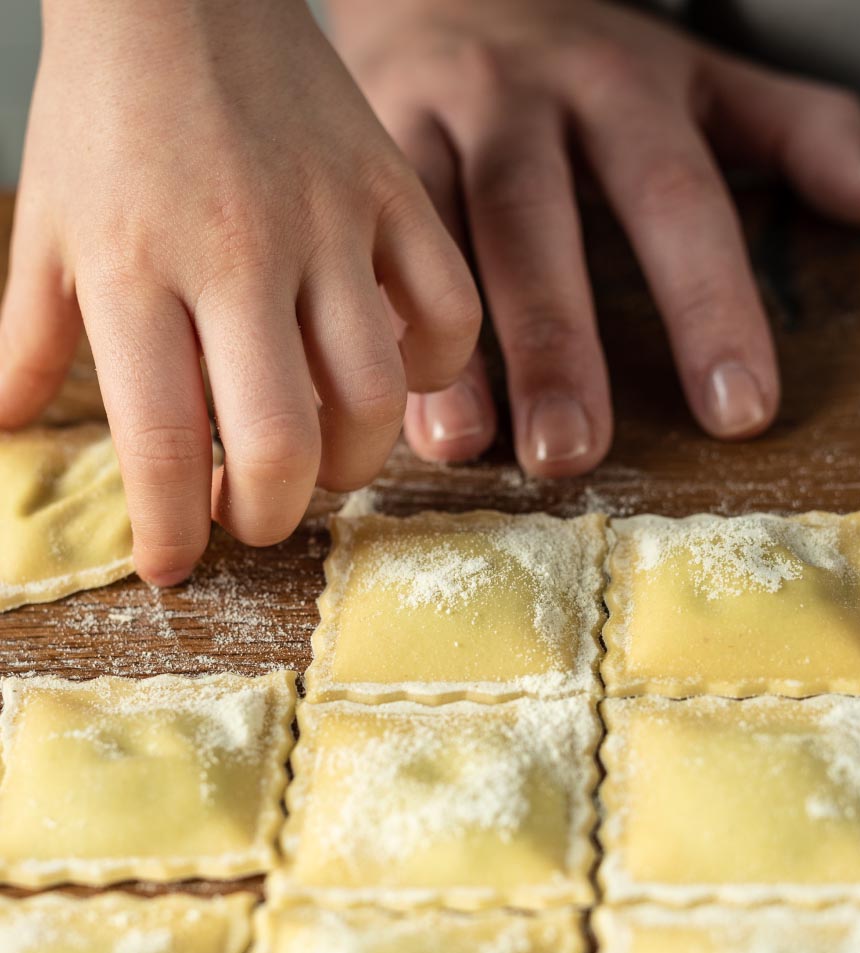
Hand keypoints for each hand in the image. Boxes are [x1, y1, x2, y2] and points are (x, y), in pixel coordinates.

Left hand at [0, 0, 478, 584]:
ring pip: (374, 395)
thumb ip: (26, 338)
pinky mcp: (393, 195)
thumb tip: (12, 431)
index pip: (162, 441)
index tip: (176, 564)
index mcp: (134, 267)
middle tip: (253, 518)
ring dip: (352, 463)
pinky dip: (436, 370)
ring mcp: (329, 224)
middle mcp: (237, 255)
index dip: (172, 529)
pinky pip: (447, 312)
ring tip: (323, 462)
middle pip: (281, 440)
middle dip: (269, 515)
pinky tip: (398, 377)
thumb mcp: (45, 223)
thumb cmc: (107, 111)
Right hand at [327, 0, 859, 476]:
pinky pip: (366, 237)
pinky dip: (374, 315)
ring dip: (450, 347)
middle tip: (574, 454)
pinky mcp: (365, 143)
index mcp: (624, 86)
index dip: (710, 309)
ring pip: (438, 237)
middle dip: (558, 345)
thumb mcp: (701, 75)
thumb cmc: (591, 54)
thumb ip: (797, 129)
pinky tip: (377, 396)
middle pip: (539, 227)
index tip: (739, 413)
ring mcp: (431, 118)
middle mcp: (522, 100)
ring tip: (466, 447)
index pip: (677, 203)